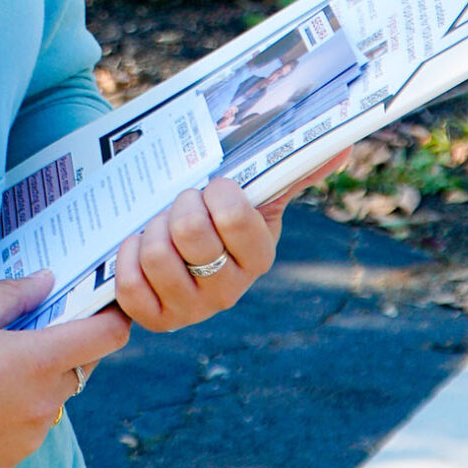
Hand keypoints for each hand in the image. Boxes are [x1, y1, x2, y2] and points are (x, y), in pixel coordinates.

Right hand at [0, 274, 128, 467]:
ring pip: (58, 397)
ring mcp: (31, 435)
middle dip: (70, 345)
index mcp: (37, 360)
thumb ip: (15, 296)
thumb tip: (47, 280)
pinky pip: (35, 425)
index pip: (107, 337)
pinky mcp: (13, 458)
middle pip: (84, 366)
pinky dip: (23, 408)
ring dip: (44, 379)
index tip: (105, 305)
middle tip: (37, 329)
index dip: (113, 316)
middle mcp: (44, 402)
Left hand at [111, 153, 345, 334]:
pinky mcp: (156, 320)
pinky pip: (130, 286)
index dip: (216, 192)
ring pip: (157, 256)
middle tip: (182, 203)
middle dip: (180, 205)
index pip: (234, 216)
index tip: (214, 186)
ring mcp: (192, 310)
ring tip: (160, 225)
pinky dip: (127, 257)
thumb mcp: (256, 194)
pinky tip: (137, 246)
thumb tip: (339, 147)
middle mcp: (230, 290)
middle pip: (190, 231)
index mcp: (259, 256)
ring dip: (151, 229)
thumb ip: (292, 170)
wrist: (184, 251)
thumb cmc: (221, 217)